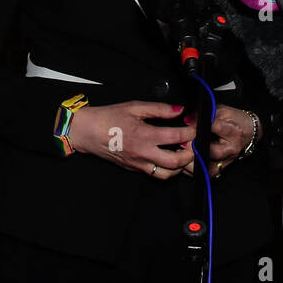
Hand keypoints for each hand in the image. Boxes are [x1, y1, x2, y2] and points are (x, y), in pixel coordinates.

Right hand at [66, 101, 196, 179]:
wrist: (86, 132)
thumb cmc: (108, 118)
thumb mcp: (135, 107)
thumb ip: (159, 109)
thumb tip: (178, 110)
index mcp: (145, 135)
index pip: (177, 137)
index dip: (191, 132)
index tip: (196, 127)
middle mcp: (144, 153)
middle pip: (177, 161)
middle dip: (191, 154)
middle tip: (195, 144)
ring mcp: (139, 164)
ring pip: (168, 174)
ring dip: (181, 166)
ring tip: (185, 154)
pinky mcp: (135, 169)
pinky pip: (156, 175)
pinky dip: (168, 170)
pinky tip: (170, 160)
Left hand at [180, 105, 259, 177]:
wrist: (248, 132)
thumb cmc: (235, 120)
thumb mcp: (222, 110)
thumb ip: (205, 114)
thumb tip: (187, 119)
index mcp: (233, 131)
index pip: (217, 128)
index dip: (201, 126)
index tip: (187, 122)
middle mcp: (231, 149)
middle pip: (213, 152)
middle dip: (196, 148)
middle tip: (182, 142)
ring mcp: (227, 160)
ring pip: (208, 167)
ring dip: (192, 162)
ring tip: (181, 154)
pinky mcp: (221, 169)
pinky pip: (206, 174)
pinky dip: (194, 169)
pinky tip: (185, 162)